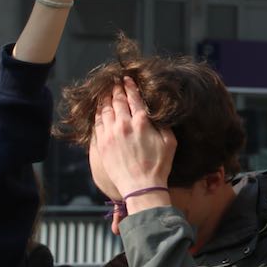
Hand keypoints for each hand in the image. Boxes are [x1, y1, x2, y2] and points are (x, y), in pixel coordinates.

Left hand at [93, 77, 175, 209]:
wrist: (141, 186)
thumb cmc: (159, 165)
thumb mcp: (170, 142)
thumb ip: (163, 124)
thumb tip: (157, 113)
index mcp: (142, 122)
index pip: (134, 98)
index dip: (130, 87)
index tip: (127, 79)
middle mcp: (124, 125)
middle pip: (117, 101)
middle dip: (116, 89)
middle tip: (115, 82)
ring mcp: (110, 134)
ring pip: (104, 110)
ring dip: (105, 99)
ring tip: (105, 92)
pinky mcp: (102, 144)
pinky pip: (97, 123)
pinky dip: (97, 113)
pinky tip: (99, 109)